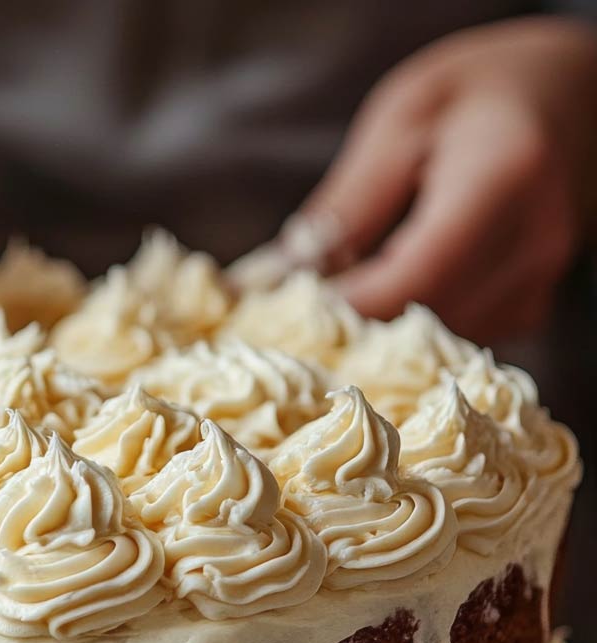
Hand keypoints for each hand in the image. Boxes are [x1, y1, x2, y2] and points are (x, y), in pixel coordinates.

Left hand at [302, 17, 596, 341]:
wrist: (572, 94)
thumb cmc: (477, 95)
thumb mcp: (400, 121)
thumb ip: (350, 203)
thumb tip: (283, 275)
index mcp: (502, 179)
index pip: (414, 279)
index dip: (348, 306)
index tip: (288, 311)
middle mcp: (534, 241)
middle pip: (426, 319)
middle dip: (357, 324)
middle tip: (297, 312)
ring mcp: (540, 279)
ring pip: (440, 341)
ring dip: (383, 331)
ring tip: (338, 298)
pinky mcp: (531, 303)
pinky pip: (460, 337)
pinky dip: (415, 330)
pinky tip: (384, 302)